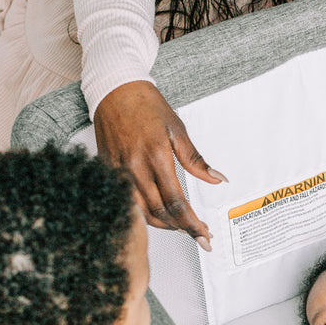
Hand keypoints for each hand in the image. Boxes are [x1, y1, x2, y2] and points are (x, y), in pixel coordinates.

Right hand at [94, 81, 225, 246]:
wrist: (114, 89)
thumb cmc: (146, 106)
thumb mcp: (177, 130)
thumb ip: (196, 160)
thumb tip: (217, 179)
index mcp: (156, 156)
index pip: (176, 201)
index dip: (192, 223)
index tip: (204, 235)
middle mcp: (135, 167)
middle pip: (160, 213)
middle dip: (182, 228)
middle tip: (199, 234)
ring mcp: (119, 172)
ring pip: (142, 213)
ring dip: (164, 225)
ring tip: (182, 226)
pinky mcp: (108, 172)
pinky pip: (128, 204)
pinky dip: (145, 215)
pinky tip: (160, 216)